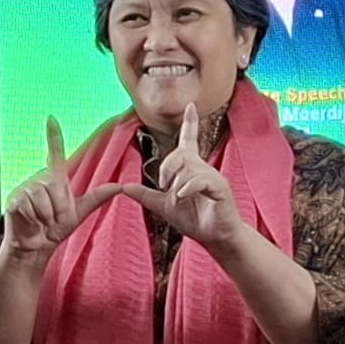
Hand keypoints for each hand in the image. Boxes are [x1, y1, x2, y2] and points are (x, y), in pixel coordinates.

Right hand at [0, 116, 122, 268]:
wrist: (35, 249)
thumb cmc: (53, 230)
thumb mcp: (78, 213)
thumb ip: (96, 198)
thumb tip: (119, 186)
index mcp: (53, 180)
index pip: (54, 153)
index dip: (53, 136)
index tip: (51, 119)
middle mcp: (38, 180)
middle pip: (56, 184)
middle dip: (60, 206)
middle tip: (55, 219)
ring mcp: (23, 189)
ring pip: (43, 195)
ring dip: (49, 214)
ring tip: (44, 222)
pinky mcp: (13, 200)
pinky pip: (30, 205)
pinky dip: (36, 218)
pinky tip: (32, 223)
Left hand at [119, 114, 242, 251]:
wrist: (215, 238)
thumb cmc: (195, 220)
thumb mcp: (164, 207)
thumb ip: (146, 196)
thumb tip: (124, 187)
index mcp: (191, 169)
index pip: (189, 141)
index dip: (189, 123)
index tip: (190, 105)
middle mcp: (203, 169)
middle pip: (181, 153)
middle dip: (166, 167)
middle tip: (163, 185)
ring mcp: (213, 177)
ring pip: (189, 167)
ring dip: (177, 183)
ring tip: (177, 198)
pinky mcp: (220, 188)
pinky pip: (200, 180)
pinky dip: (187, 188)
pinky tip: (182, 197)